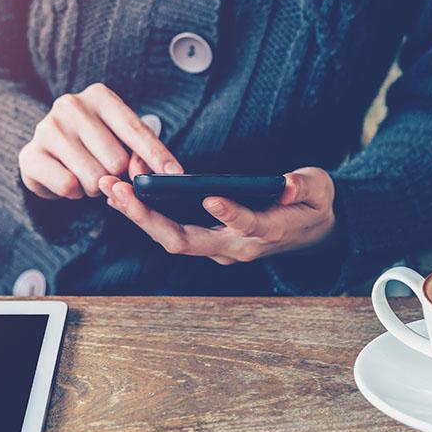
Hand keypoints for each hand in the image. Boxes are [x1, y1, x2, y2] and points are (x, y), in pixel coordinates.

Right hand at [19, 83, 182, 198]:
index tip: (175, 174)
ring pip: (94, 178)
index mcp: (99, 96)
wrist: (45, 155)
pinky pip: (69, 187)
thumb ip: (138, 155)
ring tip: (86, 176)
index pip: (135, 129)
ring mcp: (47, 128)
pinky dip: (74, 193)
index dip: (157, 155)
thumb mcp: (119, 141)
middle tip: (106, 173)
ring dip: (95, 188)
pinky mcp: (30, 155)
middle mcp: (71, 105)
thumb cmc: (92, 146)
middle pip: (116, 161)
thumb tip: (142, 174)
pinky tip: (68, 180)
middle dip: (117, 178)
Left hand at [99, 167, 335, 264]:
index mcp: (269, 232)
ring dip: (138, 216)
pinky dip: (147, 213)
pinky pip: (172, 232)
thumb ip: (305, 186)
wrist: (312, 235)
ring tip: (110, 188)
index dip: (231, 213)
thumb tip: (288, 182)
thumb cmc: (313, 208)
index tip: (212, 196)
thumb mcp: (320, 191)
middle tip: (120, 191)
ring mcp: (219, 249)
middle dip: (149, 218)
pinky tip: (125, 192)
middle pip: (186, 240)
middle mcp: (237, 247)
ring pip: (172, 239)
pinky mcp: (209, 242)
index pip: (247, 226)